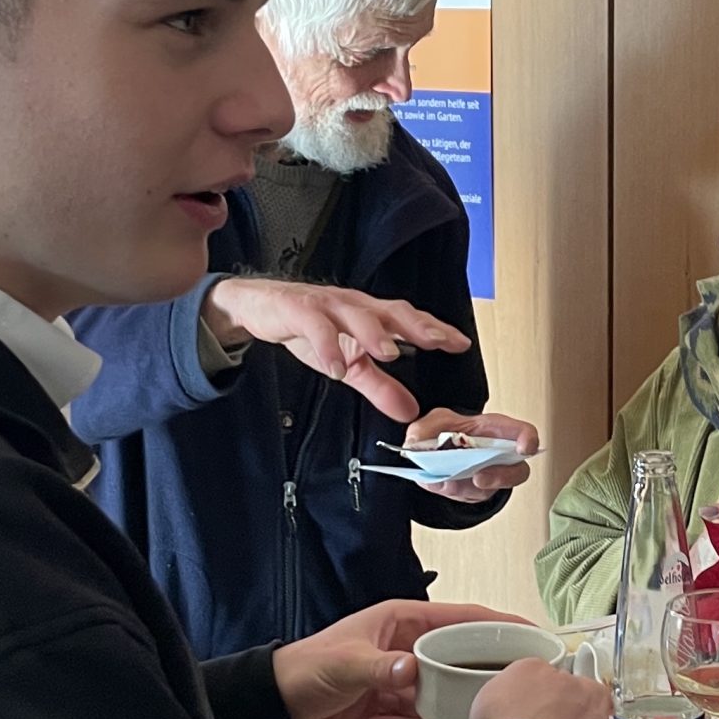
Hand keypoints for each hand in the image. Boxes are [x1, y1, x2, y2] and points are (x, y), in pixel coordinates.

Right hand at [203, 277, 470, 425]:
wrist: (258, 307)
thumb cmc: (308, 328)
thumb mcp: (347, 363)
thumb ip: (379, 386)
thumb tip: (410, 412)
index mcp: (370, 315)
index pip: (409, 319)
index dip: (435, 330)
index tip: (460, 344)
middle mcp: (353, 306)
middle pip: (390, 311)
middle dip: (415, 326)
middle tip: (438, 342)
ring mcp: (325, 306)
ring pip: (354, 314)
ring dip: (373, 333)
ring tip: (390, 354)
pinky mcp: (297, 310)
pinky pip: (314, 327)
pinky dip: (326, 346)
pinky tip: (336, 367)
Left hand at [271, 600, 521, 718]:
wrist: (277, 712)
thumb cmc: (306, 670)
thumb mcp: (346, 663)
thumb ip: (383, 668)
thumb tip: (415, 671)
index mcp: (402, 622)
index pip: (461, 617)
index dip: (498, 623)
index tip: (530, 633)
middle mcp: (409, 650)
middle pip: (460, 658)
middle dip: (475, 672)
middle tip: (504, 686)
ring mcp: (403, 683)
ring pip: (444, 693)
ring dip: (441, 706)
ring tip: (438, 712)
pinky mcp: (393, 714)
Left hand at [403, 408, 540, 502]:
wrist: (438, 450)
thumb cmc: (447, 431)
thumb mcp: (433, 421)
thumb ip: (423, 429)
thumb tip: (415, 443)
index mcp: (497, 430)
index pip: (524, 433)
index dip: (529, 440)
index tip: (523, 448)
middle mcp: (500, 456)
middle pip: (516, 471)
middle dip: (499, 477)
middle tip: (479, 478)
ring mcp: (489, 477)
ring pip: (488, 490)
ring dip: (466, 488)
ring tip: (446, 481)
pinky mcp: (475, 493)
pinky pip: (467, 497)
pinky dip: (451, 491)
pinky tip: (438, 483)